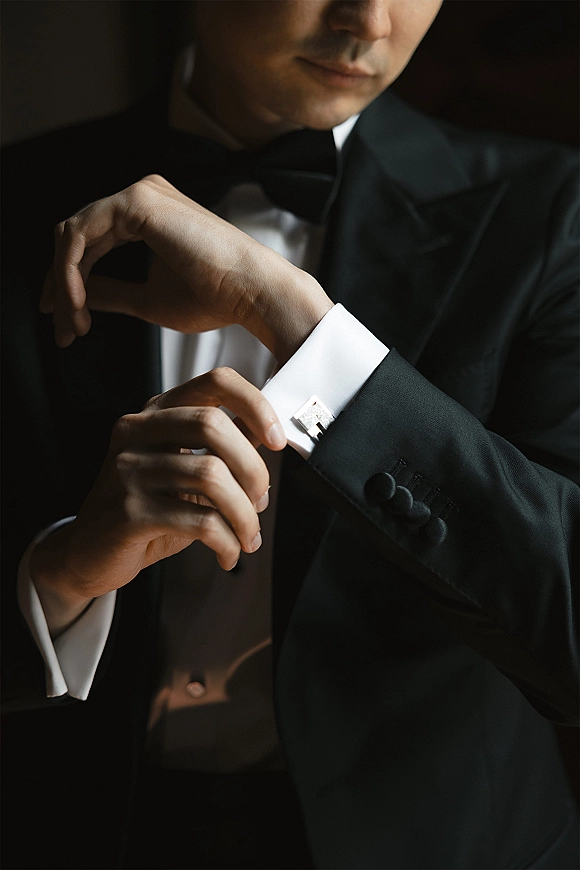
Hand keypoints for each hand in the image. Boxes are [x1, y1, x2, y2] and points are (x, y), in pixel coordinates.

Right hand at [30, 368, 286, 636]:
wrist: (91, 553)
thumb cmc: (148, 509)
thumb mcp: (185, 470)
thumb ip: (222, 448)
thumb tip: (270, 434)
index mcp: (157, 412)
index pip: (215, 382)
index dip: (255, 405)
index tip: (277, 440)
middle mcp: (138, 431)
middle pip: (214, 424)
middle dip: (253, 468)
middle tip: (261, 500)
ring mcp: (129, 469)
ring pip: (211, 476)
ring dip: (244, 515)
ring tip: (248, 537)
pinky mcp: (130, 511)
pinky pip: (199, 521)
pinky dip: (226, 541)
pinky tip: (228, 554)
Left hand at [41, 175, 332, 362]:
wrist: (252, 292)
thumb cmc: (215, 299)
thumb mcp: (148, 300)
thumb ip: (112, 293)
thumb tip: (77, 297)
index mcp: (146, 215)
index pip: (89, 243)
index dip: (67, 283)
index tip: (66, 324)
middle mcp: (141, 196)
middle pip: (76, 239)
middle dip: (60, 287)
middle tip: (62, 331)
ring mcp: (139, 194)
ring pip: (72, 237)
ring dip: (64, 284)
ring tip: (73, 325)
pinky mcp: (137, 201)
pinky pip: (81, 235)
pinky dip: (71, 272)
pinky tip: (79, 303)